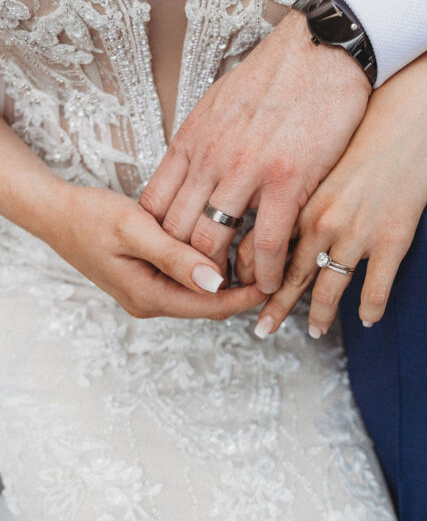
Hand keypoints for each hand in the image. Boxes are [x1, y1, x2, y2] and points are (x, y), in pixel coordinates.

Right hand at [46, 184, 265, 319]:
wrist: (56, 213)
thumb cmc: (91, 216)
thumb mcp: (135, 230)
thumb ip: (175, 257)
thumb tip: (216, 283)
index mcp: (149, 296)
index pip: (212, 307)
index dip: (247, 295)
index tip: (276, 277)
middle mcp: (151, 301)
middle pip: (210, 303)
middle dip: (242, 286)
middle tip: (273, 259)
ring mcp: (149, 291)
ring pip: (200, 290)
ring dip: (227, 275)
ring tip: (254, 249)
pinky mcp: (149, 276)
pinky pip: (187, 278)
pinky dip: (208, 265)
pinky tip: (223, 242)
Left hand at [139, 10, 370, 293]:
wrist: (323, 49)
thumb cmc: (279, 75)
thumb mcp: (219, 103)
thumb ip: (202, 141)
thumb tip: (190, 168)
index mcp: (191, 141)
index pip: (154, 207)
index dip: (159, 242)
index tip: (174, 259)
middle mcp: (210, 159)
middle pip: (176, 234)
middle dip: (185, 268)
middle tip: (202, 286)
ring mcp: (246, 172)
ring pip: (213, 245)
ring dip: (223, 277)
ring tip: (235, 292)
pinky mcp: (287, 180)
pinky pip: (267, 243)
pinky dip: (267, 272)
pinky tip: (274, 282)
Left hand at [236, 49, 426, 336]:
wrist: (412, 112)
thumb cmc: (363, 123)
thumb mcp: (314, 150)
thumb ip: (292, 181)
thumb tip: (270, 202)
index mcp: (297, 197)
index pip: (261, 249)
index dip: (250, 275)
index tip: (243, 290)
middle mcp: (321, 221)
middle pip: (289, 277)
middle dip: (273, 308)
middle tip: (261, 329)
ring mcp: (357, 234)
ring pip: (329, 290)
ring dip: (319, 317)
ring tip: (314, 332)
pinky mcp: (393, 239)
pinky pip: (376, 289)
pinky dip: (370, 310)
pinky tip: (367, 319)